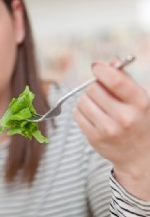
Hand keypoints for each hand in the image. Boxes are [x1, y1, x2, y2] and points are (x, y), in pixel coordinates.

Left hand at [74, 59, 149, 199]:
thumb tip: (111, 61)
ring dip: (87, 100)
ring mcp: (108, 129)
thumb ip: (124, 79)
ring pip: (82, 101)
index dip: (102, 70)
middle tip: (102, 94)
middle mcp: (124, 117)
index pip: (115, 81)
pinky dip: (81, 111)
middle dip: (95, 87)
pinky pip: (77, 114)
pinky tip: (93, 116)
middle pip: (93, 89)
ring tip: (98, 106)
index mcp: (139, 103)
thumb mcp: (138, 99)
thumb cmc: (138, 121)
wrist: (139, 155)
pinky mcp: (94, 138)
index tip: (96, 67)